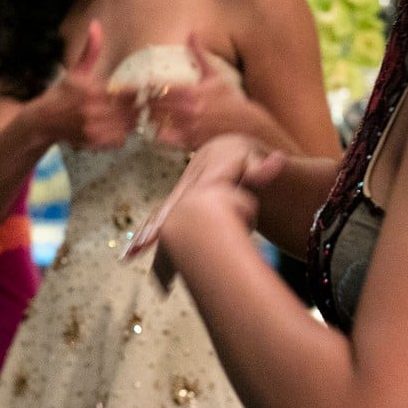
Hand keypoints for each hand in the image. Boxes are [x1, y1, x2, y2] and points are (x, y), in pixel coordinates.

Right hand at [32, 22, 135, 150]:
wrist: (42, 121)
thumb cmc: (61, 93)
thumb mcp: (76, 71)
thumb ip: (91, 49)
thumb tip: (95, 24)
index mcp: (94, 91)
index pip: (130, 93)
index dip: (140, 92)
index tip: (143, 90)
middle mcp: (95, 111)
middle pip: (133, 111)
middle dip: (139, 108)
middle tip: (141, 105)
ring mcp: (94, 129)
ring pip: (128, 127)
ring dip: (132, 121)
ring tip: (127, 115)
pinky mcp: (93, 143)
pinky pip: (120, 141)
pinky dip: (122, 135)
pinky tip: (115, 127)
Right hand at [140, 134, 285, 286]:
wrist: (224, 151)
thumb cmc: (242, 158)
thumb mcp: (252, 158)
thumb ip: (262, 167)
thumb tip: (278, 160)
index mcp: (201, 181)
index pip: (185, 200)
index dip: (175, 213)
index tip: (164, 228)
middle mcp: (185, 190)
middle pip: (166, 212)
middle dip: (153, 230)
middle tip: (139, 248)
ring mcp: (179, 198)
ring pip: (160, 219)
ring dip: (146, 237)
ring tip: (129, 256)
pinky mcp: (178, 207)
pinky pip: (161, 223)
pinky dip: (148, 237)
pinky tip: (132, 255)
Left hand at [145, 34, 270, 150]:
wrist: (248, 126)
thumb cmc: (231, 100)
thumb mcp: (215, 75)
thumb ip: (200, 55)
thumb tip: (193, 33)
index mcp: (190, 93)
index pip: (158, 88)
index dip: (146, 87)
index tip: (141, 86)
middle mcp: (186, 111)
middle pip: (153, 106)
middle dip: (144, 102)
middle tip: (135, 100)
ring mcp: (186, 128)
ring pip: (156, 122)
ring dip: (147, 117)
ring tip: (143, 113)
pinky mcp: (188, 142)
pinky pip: (164, 139)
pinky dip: (156, 133)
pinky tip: (155, 128)